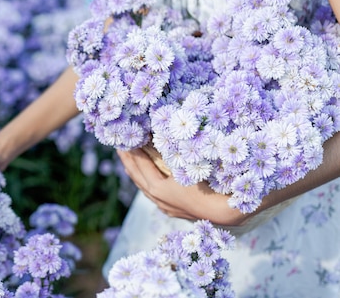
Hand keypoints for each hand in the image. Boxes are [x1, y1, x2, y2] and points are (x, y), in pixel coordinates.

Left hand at [117, 147, 249, 226]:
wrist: (225, 212)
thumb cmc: (209, 184)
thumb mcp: (189, 165)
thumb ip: (174, 150)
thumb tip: (163, 133)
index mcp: (158, 188)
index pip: (140, 164)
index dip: (132, 150)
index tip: (125, 138)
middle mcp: (158, 199)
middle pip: (136, 176)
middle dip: (128, 161)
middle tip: (119, 146)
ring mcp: (165, 206)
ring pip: (144, 188)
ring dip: (136, 173)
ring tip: (129, 161)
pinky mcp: (174, 211)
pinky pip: (153, 195)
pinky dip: (147, 184)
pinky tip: (147, 181)